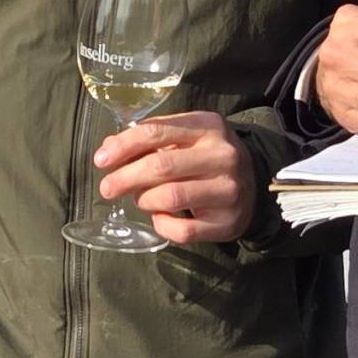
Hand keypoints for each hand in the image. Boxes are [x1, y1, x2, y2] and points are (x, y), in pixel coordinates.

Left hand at [94, 112, 257, 246]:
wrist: (255, 184)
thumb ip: (150, 139)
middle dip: (125, 177)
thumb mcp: (187, 136)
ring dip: (143, 200)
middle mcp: (222, 156)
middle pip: (161, 165)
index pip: (156, 131)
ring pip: (169, 198)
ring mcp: (227, 190)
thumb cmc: (208, 156)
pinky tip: (160, 217)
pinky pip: (182, 230)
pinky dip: (161, 224)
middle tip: (107, 187)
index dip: (123, 146)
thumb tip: (108, 150)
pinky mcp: (226, 223)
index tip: (101, 159)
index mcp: (208, 127)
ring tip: (139, 199)